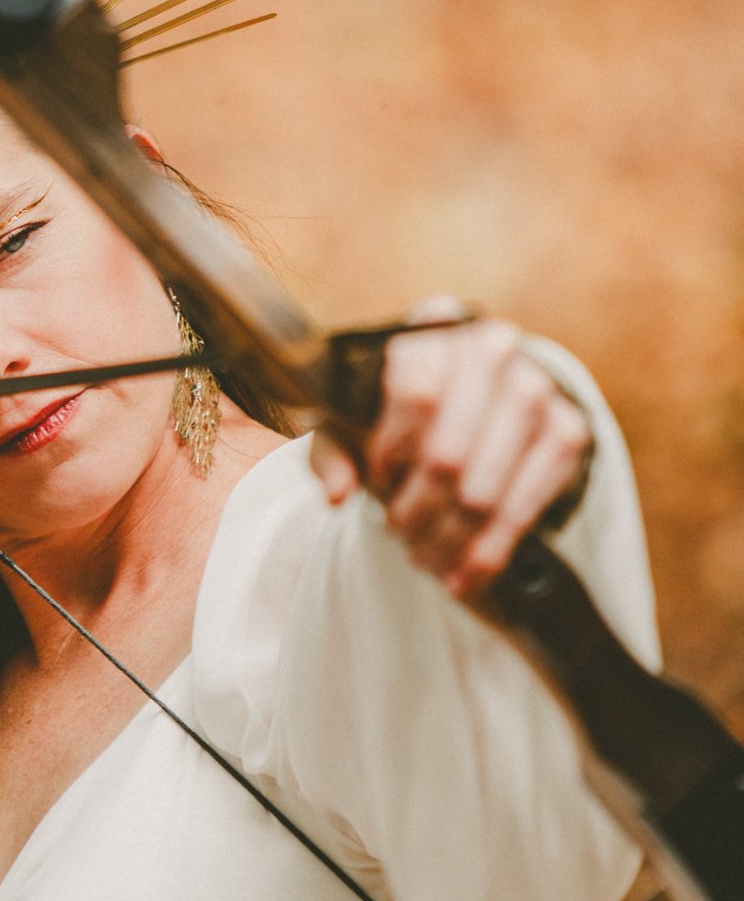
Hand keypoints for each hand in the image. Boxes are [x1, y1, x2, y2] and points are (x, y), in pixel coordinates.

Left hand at [310, 303, 592, 597]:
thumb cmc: (400, 408)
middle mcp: (493, 346)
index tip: (376, 484)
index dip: (390, 451)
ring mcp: (538, 388)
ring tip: (424, 559)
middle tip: (398, 534)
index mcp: (436, 324)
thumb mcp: (353, 417)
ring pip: (486, 489)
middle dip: (417, 510)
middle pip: (449, 452)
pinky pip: (528, 507)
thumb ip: (334, 450)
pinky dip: (490, 551)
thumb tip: (336, 496)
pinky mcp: (567, 430)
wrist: (478, 397)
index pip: (416, 393)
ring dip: (450, 538)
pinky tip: (464, 576)